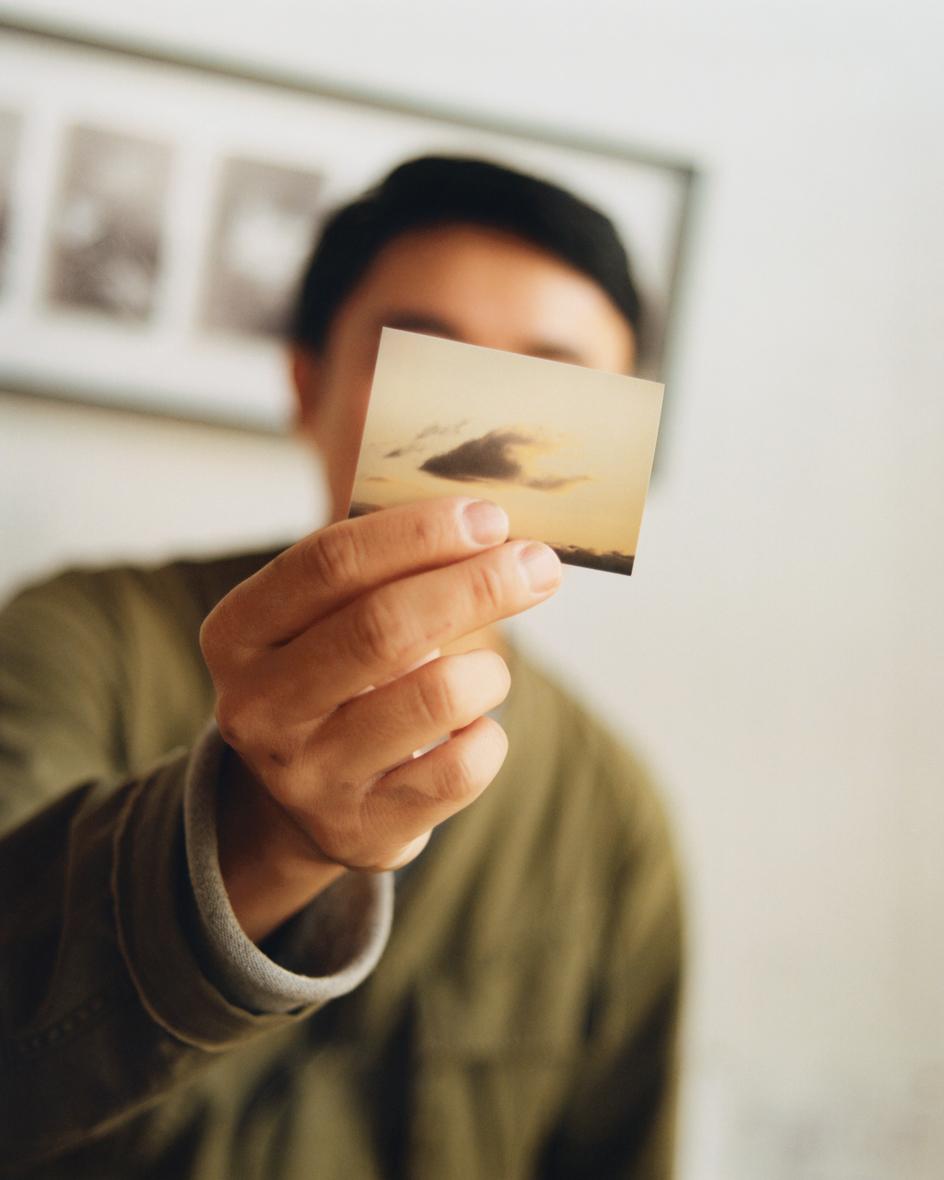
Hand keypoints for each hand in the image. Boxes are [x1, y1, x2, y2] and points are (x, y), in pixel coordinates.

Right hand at [199, 496, 561, 940]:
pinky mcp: (363, 829)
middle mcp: (260, 707)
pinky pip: (461, 769)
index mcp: (238, 634)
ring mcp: (308, 776)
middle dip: (476, 586)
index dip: (418, 534)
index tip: (489, 518)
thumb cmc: (332, 677)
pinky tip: (472, 728)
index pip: (328, 564)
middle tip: (538, 565)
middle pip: (382, 627)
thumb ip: (380, 566)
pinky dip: (487, 736)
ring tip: (489, 671)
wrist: (298, 802)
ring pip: (433, 699)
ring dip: (487, 671)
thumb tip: (488, 525)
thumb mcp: (322, 619)